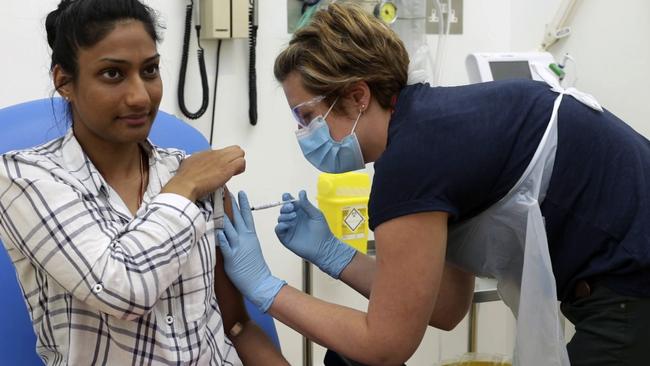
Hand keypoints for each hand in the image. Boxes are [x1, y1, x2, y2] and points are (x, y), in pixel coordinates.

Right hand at [163, 146, 245, 200]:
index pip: (224, 151)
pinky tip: (234, 174)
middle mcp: (216, 154)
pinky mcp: (227, 168)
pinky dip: (240, 169)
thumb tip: (199, 166)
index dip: (226, 159)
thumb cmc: (185, 178)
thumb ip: (198, 162)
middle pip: (235, 149)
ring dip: (239, 164)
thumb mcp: (189, 164)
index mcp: (207, 153)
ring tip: (233, 172)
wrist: (185, 184)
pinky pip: (241, 162)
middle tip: (232, 168)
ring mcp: (222, 160)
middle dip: (236, 158)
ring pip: (240, 153)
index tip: (222, 167)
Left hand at [217, 191, 285, 311]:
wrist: (259, 281)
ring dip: (223, 217)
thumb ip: (243, 238)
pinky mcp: (231, 257)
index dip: (243, 203)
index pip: (247, 216)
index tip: (241, 193)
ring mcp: (238, 247)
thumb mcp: (251, 248)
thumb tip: (233, 231)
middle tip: (227, 192)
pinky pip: (225, 244)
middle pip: (237, 218)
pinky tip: (215, 229)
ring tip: (216, 205)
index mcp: (251, 236)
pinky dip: (221, 237)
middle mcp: (245, 238)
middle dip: (231, 204)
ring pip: (229, 228)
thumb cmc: (254, 267)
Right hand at [274, 190, 355, 278]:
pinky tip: (287, 225)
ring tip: (293, 217)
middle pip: (283, 209)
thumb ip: (307, 204)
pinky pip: (278, 229)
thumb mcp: (316, 214)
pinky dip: (280, 226)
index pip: (290, 202)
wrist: (323, 246)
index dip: (287, 198)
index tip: (287, 196)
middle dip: (285, 206)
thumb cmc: (322, 230)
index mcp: (300, 212)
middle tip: (292, 208)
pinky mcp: (285, 238)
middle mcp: (292, 219)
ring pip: (280, 218)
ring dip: (284, 215)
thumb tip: (301, 191)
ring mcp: (288, 228)